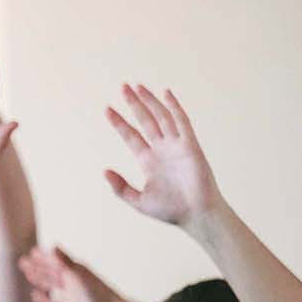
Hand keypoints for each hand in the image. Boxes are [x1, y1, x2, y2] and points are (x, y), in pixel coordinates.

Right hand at [18, 245, 146, 301]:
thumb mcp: (78, 276)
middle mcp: (73, 282)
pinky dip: (45, 300)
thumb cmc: (98, 294)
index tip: (32, 251)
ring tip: (28, 275)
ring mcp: (72, 295)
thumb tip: (52, 246)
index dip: (44, 257)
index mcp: (76, 271)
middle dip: (38, 267)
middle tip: (22, 262)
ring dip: (40, 281)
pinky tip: (36, 297)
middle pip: (51, 272)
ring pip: (52, 286)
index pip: (56, 261)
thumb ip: (64, 262)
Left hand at [104, 85, 223, 227]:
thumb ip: (120, 186)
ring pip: (161, 117)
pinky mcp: (190, 145)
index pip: (131, 136)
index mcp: (148, 161)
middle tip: (122, 87)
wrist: (196, 214)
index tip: (107, 109)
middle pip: (145, 121)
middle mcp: (162, 150)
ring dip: (149, 101)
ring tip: (136, 86)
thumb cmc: (170, 210)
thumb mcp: (138, 200)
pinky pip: (182, 122)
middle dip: (133, 104)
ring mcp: (176, 146)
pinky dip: (174, 107)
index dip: (119, 122)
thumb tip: (104, 170)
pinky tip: (165, 93)